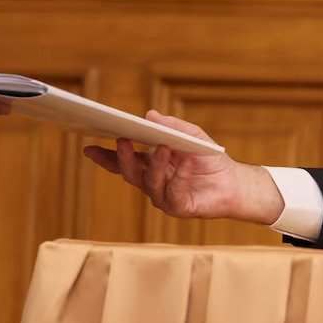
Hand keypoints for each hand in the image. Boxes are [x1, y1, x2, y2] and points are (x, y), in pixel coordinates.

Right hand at [83, 110, 284, 223]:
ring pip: (150, 182)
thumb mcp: (193, 136)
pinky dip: (180, 176)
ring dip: (155, 165)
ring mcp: (163, 197)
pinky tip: (186, 163)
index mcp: (149, 165)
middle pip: (130, 172)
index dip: (105, 156)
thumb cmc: (210, 158)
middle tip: (123, 140)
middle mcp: (152, 182)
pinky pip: (174, 192)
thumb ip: (172, 126)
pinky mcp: (179, 207)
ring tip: (163, 148)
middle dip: (124, 157)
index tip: (88, 147)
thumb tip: (150, 115)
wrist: (234, 182)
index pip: (122, 161)